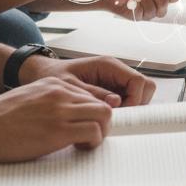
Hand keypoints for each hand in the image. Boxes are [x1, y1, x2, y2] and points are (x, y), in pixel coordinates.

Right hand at [0, 77, 114, 162]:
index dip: (91, 111)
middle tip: (89, 137)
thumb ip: (46, 103)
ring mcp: (61, 110)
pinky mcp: (58, 130)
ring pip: (104, 115)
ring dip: (100, 132)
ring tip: (84, 143)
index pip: (88, 93)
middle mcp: (60, 92)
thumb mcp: (26, 99)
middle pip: (101, 103)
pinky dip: (93, 143)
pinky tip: (78, 148)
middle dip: (101, 122)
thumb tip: (57, 118)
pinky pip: (94, 132)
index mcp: (52, 84)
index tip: (86, 124)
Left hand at [21, 54, 156, 106]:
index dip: (135, 100)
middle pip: (145, 88)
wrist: (41, 74)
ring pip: (139, 96)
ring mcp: (115, 82)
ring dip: (129, 110)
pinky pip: (127, 102)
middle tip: (116, 118)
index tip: (120, 114)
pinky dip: (121, 112)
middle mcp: (116, 72)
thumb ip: (93, 94)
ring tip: (107, 120)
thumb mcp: (69, 87)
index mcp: (108, 65)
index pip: (139, 82)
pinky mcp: (110, 91)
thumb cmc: (53, 77)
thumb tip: (116, 102)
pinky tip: (102, 119)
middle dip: (137, 105)